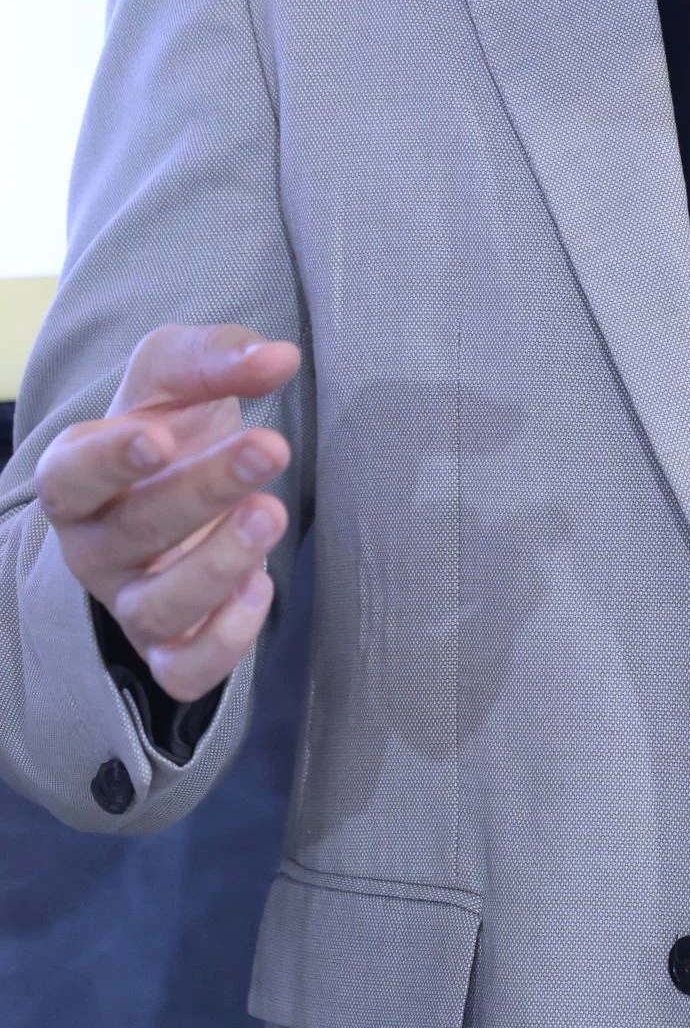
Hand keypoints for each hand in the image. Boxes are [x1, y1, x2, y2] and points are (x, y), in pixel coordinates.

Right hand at [36, 324, 301, 704]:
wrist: (181, 488)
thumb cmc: (170, 426)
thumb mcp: (177, 373)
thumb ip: (217, 356)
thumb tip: (279, 357)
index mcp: (77, 476)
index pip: (71, 476)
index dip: (109, 461)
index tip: (161, 437)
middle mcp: (94, 547)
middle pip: (134, 532)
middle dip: (204, 490)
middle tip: (270, 447)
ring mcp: (129, 602)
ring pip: (158, 609)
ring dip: (220, 564)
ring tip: (272, 511)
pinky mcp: (169, 647)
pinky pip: (183, 671)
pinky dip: (223, 641)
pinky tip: (261, 586)